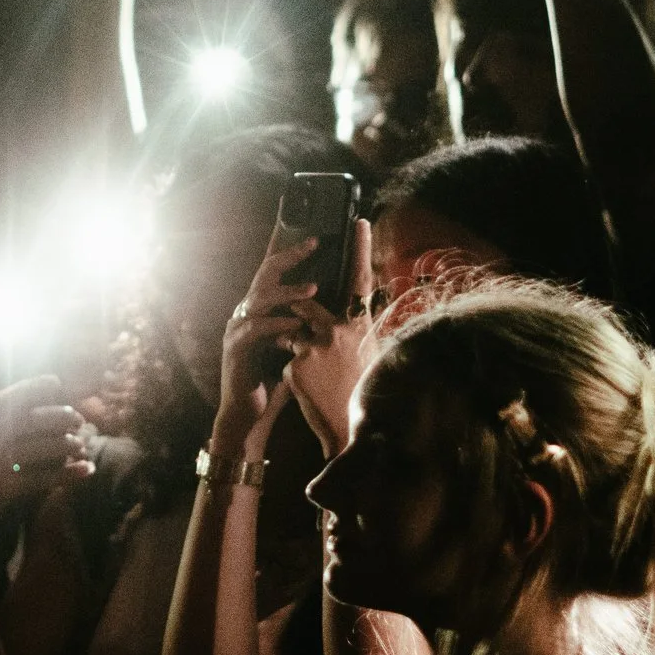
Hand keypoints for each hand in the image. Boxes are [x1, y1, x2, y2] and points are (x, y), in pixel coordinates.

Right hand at [0, 375, 92, 548]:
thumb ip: (0, 413)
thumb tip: (40, 394)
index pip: (19, 392)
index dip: (44, 387)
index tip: (61, 388)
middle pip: (37, 418)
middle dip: (64, 417)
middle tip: (80, 421)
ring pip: (44, 447)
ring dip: (70, 445)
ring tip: (81, 446)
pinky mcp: (2, 486)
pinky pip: (45, 477)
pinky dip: (70, 474)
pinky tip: (86, 470)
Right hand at [214, 242, 316, 454]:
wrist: (250, 414)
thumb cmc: (276, 381)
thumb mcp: (297, 347)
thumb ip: (308, 326)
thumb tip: (338, 310)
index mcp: (261, 309)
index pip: (275, 272)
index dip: (291, 253)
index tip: (314, 237)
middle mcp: (247, 312)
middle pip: (265, 273)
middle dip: (289, 257)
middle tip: (312, 245)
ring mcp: (237, 328)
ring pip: (260, 298)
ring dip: (288, 292)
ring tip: (313, 289)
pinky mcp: (235, 349)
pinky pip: (255, 330)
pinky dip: (275, 325)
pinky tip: (294, 325)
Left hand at [284, 220, 374, 457]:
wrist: (350, 432)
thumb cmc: (361, 392)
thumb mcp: (367, 355)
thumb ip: (354, 330)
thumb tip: (349, 313)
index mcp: (361, 326)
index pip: (361, 280)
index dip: (361, 249)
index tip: (359, 223)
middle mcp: (340, 329)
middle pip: (309, 302)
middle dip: (301, 310)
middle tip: (308, 332)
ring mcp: (317, 345)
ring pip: (293, 328)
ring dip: (295, 341)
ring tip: (316, 368)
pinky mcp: (297, 362)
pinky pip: (287, 353)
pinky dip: (292, 366)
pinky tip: (309, 386)